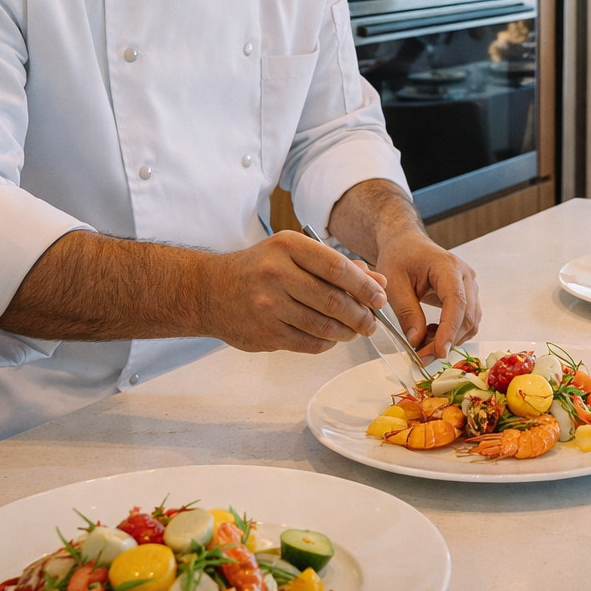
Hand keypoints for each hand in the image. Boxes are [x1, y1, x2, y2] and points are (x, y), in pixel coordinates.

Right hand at [208, 231, 387, 353]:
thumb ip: (336, 265)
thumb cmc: (258, 269)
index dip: (365, 286)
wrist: (210, 291)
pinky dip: (326, 343)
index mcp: (287, 247)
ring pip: (323, 326)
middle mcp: (276, 274)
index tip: (380, 297)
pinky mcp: (264, 333)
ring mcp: (268, 306)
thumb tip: (377, 281)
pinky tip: (331, 337)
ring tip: (355, 330)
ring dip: (347, 332)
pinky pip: (308, 343)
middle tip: (372, 321)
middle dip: (361, 315)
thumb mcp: (294, 253)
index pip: (337, 267)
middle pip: (334, 300)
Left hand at [374, 230, 480, 358]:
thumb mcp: (394, 283)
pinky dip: (451, 333)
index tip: (439, 352)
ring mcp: (470, 285)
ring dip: (450, 339)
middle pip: (467, 316)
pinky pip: (467, 320)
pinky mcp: (467, 295)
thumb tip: (416, 341)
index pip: (456, 301)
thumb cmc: (400, 256)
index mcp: (448, 266)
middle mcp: (465, 276)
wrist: (406, 244)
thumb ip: (406, 312)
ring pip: (470, 322)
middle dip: (446, 341)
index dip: (449, 329)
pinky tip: (430, 333)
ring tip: (423, 344)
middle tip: (421, 357)